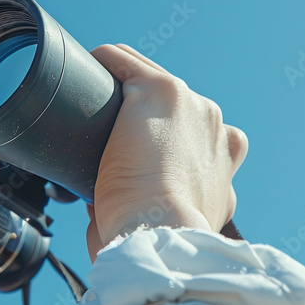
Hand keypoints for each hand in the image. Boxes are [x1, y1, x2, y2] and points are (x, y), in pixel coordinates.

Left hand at [84, 44, 247, 260]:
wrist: (161, 233)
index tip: (131, 161)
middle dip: (141, 118)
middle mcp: (216, 130)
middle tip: (104, 140)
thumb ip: (145, 212)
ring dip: (121, 89)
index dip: (159, 148)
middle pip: (174, 106)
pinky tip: (81, 78)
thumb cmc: (153, 241)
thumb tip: (100, 211)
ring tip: (88, 108)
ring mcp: (193, 106)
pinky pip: (123, 63)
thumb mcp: (163, 228)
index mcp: (223, 165)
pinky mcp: (162, 89)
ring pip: (150, 78)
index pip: (193, 140)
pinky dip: (100, 65)